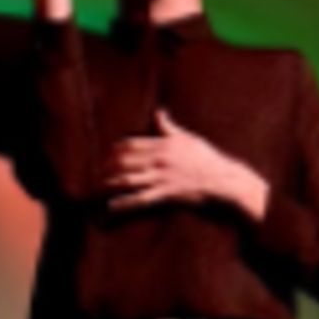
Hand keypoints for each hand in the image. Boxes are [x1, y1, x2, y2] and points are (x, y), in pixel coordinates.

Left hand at [103, 108, 269, 219]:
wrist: (221, 179)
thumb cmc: (206, 158)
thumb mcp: (187, 138)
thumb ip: (168, 126)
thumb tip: (158, 111)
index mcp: (162, 144)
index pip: (131, 144)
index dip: (115, 150)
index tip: (107, 154)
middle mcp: (159, 160)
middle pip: (125, 162)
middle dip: (107, 167)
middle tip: (97, 172)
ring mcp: (161, 177)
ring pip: (128, 180)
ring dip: (110, 183)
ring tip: (98, 186)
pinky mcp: (166, 194)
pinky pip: (140, 199)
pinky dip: (124, 203)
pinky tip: (111, 206)